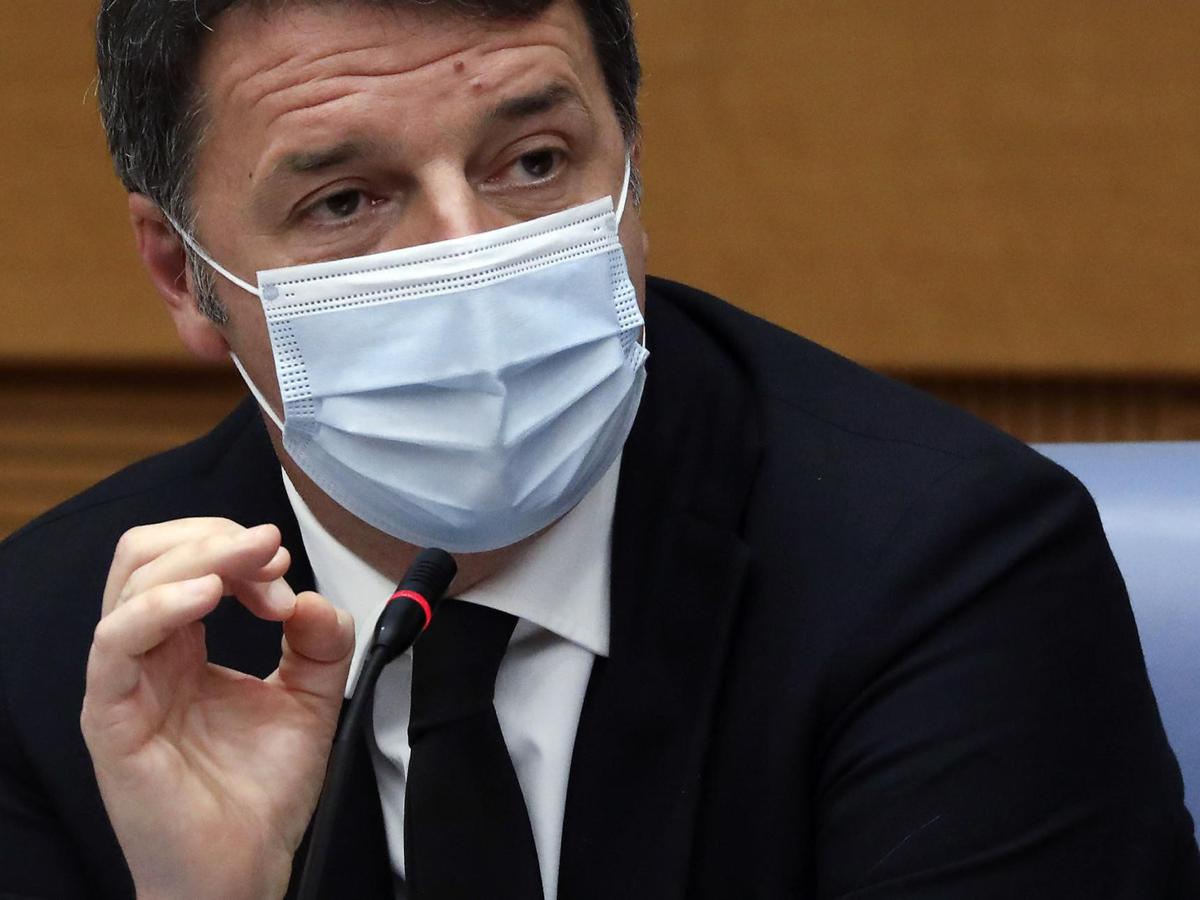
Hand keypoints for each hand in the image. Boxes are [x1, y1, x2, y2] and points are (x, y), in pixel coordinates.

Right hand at [80, 519, 353, 899]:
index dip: (236, 547)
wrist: (244, 867)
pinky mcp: (111, 717)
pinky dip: (161, 604)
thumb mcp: (312, 698)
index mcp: (186, 644)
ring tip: (252, 569)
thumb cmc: (261, 792)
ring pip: (132, 582)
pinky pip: (115, 642)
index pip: (187, 559)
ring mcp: (125, 683)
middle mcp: (149, 655)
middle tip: (270, 557)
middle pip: (148, 553)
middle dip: (215, 537)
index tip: (284, 565)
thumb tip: (312, 596)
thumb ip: (323, 641)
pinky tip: (208, 596)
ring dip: (199, 557)